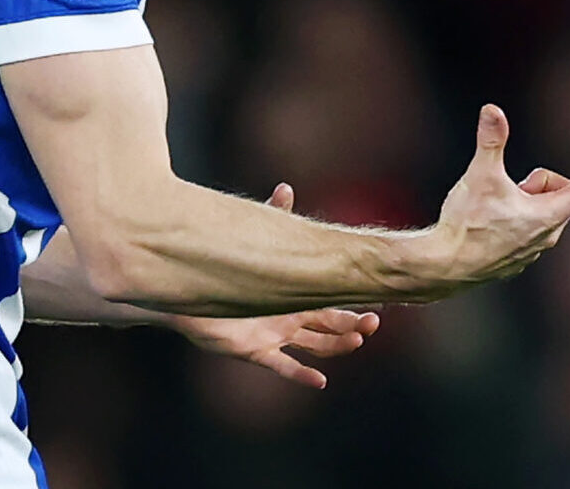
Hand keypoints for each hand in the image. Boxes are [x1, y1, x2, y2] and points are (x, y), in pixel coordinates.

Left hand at [171, 183, 382, 388]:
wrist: (193, 286)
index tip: (376, 307)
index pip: (333, 304)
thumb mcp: (257, 238)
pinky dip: (301, 375)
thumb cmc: (229, 262)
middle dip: (352, 326)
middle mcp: (290, 318)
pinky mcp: (256, 349)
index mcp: (296, 295)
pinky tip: (320, 381)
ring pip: (314, 346)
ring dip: (336, 347)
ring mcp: (275, 335)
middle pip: (330, 327)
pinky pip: (283, 365)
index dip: (354, 307)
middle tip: (371, 324)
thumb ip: (274, 215)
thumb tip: (285, 187)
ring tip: (354, 343)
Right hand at [427, 104, 569, 288]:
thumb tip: (492, 110)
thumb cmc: (466, 225)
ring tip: (495, 202)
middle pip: (562, 193)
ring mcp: (533, 250)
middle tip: (514, 181)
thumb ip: (491, 141)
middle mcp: (548, 236)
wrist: (444, 266)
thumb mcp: (481, 175)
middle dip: (542, 179)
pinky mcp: (517, 258)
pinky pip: (529, 228)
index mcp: (550, 215)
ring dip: (528, 198)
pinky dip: (517, 216)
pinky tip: (488, 221)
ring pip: (544, 211)